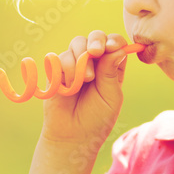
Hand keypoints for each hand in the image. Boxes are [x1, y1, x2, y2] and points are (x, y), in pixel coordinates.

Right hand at [40, 30, 133, 146]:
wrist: (72, 136)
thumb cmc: (96, 119)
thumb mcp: (111, 96)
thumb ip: (112, 72)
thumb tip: (117, 48)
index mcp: (112, 67)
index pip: (115, 44)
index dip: (114, 41)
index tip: (111, 47)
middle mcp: (94, 62)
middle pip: (95, 37)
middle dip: (96, 41)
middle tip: (96, 52)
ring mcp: (74, 63)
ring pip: (77, 43)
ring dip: (81, 59)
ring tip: (85, 80)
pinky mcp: (56, 70)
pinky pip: (59, 56)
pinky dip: (66, 67)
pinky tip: (70, 85)